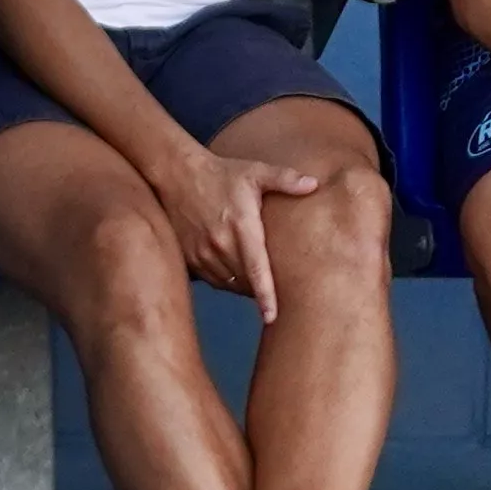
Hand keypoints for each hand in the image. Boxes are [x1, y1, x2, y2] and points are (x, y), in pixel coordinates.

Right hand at [161, 141, 338, 319]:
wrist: (176, 173)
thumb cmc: (220, 174)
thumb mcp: (255, 172)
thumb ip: (286, 179)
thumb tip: (314, 184)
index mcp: (241, 227)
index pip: (256, 270)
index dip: (265, 296)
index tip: (272, 317)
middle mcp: (220, 245)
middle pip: (245, 282)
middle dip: (260, 286)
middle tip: (273, 277)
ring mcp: (201, 253)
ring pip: (229, 283)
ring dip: (242, 284)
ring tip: (251, 270)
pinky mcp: (188, 257)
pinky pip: (212, 279)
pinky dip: (225, 279)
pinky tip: (231, 265)